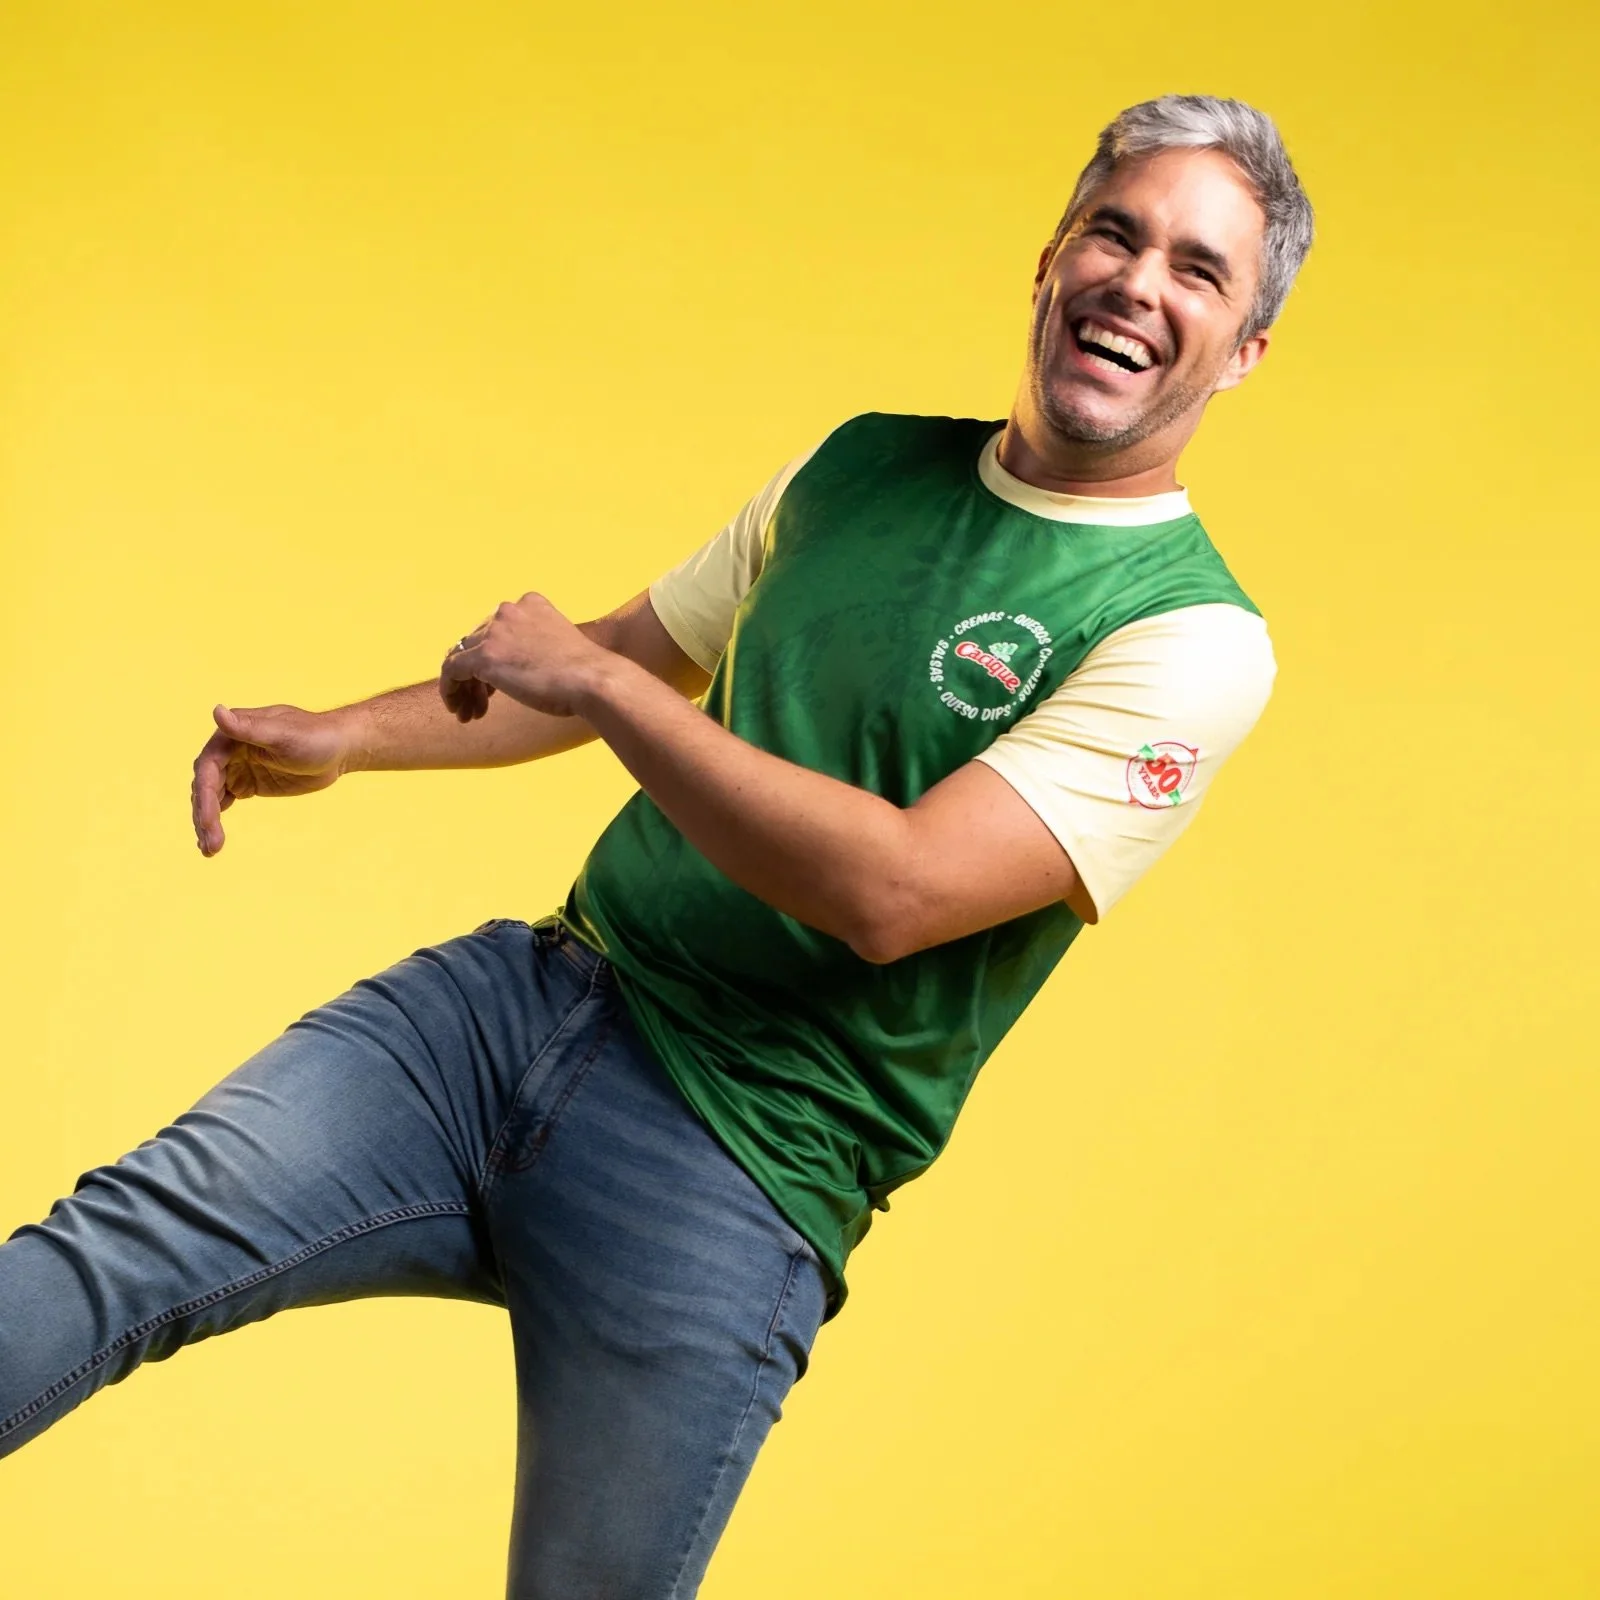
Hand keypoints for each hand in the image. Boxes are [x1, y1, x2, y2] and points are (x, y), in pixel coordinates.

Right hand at [192, 703, 351, 856]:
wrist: (340, 748)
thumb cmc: (315, 735)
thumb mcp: (283, 734)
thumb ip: (249, 728)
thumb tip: (216, 711)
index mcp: (231, 736)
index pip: (208, 768)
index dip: (205, 796)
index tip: (208, 822)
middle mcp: (228, 751)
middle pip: (206, 786)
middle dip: (205, 816)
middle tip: (210, 845)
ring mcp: (237, 769)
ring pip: (211, 798)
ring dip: (206, 822)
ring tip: (209, 849)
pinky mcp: (248, 784)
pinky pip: (224, 803)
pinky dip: (216, 820)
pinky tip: (214, 841)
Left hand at [440, 593, 610, 721]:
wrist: (594, 681)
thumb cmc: (586, 675)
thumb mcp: (561, 648)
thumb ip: (536, 647)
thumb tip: (521, 669)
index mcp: (531, 603)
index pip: (496, 629)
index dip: (493, 660)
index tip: (497, 687)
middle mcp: (509, 610)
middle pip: (476, 643)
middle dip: (476, 677)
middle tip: (482, 706)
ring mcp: (496, 631)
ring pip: (461, 658)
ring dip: (464, 688)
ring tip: (470, 714)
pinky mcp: (485, 656)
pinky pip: (451, 670)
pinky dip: (450, 691)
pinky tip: (458, 710)